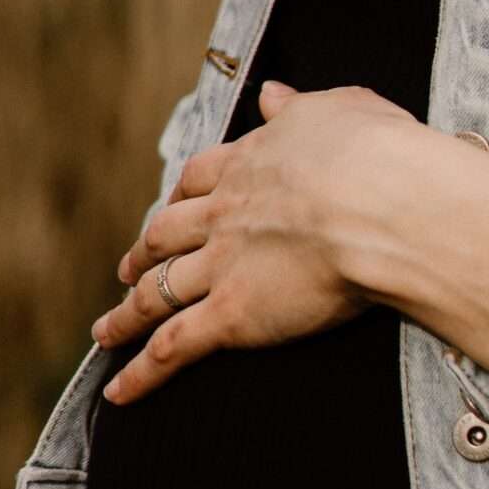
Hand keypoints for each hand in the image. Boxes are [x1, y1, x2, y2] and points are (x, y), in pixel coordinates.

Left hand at [94, 82, 488, 401]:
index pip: (200, 181)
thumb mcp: (341, 111)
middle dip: (143, 254)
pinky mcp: (232, 315)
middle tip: (127, 268)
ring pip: (158, 292)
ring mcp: (223, 266)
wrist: (381, 204)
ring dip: (127, 313)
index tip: (171, 207)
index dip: (181, 198)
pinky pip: (176, 348)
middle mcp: (224, 215)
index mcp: (249, 166)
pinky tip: (120, 393)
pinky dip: (143, 373)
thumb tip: (273, 95)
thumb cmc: (377, 156)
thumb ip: (300, 108)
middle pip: (165, 236)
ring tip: (107, 330)